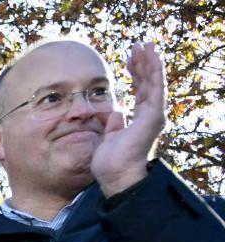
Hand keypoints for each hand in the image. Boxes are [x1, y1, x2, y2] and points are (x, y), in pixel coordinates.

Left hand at [92, 43, 165, 195]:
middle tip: (138, 45)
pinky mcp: (153, 115)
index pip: (139, 91)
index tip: (129, 60)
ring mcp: (153, 114)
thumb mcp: (109, 138)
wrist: (115, 175)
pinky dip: (154, 72)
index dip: (135, 74)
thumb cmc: (110, 162)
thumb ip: (114, 125)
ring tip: (145, 45)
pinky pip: (155, 88)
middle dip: (143, 63)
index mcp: (138, 119)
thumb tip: (116, 113)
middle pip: (147, 83)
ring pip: (153, 82)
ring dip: (150, 62)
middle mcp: (149, 115)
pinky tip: (152, 57)